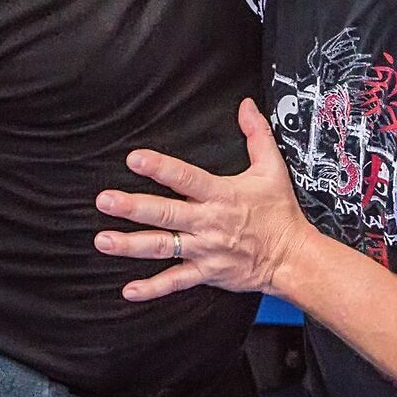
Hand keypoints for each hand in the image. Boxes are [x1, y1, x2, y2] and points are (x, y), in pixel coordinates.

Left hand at [94, 98, 312, 301]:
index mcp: (221, 195)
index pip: (185, 178)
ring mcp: (205, 250)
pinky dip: (153, 288)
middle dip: (133, 207)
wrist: (292, 258)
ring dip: (131, 245)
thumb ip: (257, 135)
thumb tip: (246, 105)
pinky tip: (129, 290)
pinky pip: (176, 282)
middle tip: (104, 200)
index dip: (160, 168)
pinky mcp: (206, 272)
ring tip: (103, 240)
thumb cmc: (280, 213)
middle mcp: (208, 222)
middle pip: (165, 213)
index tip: (134, 158)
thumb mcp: (273, 169)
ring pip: (163, 247)